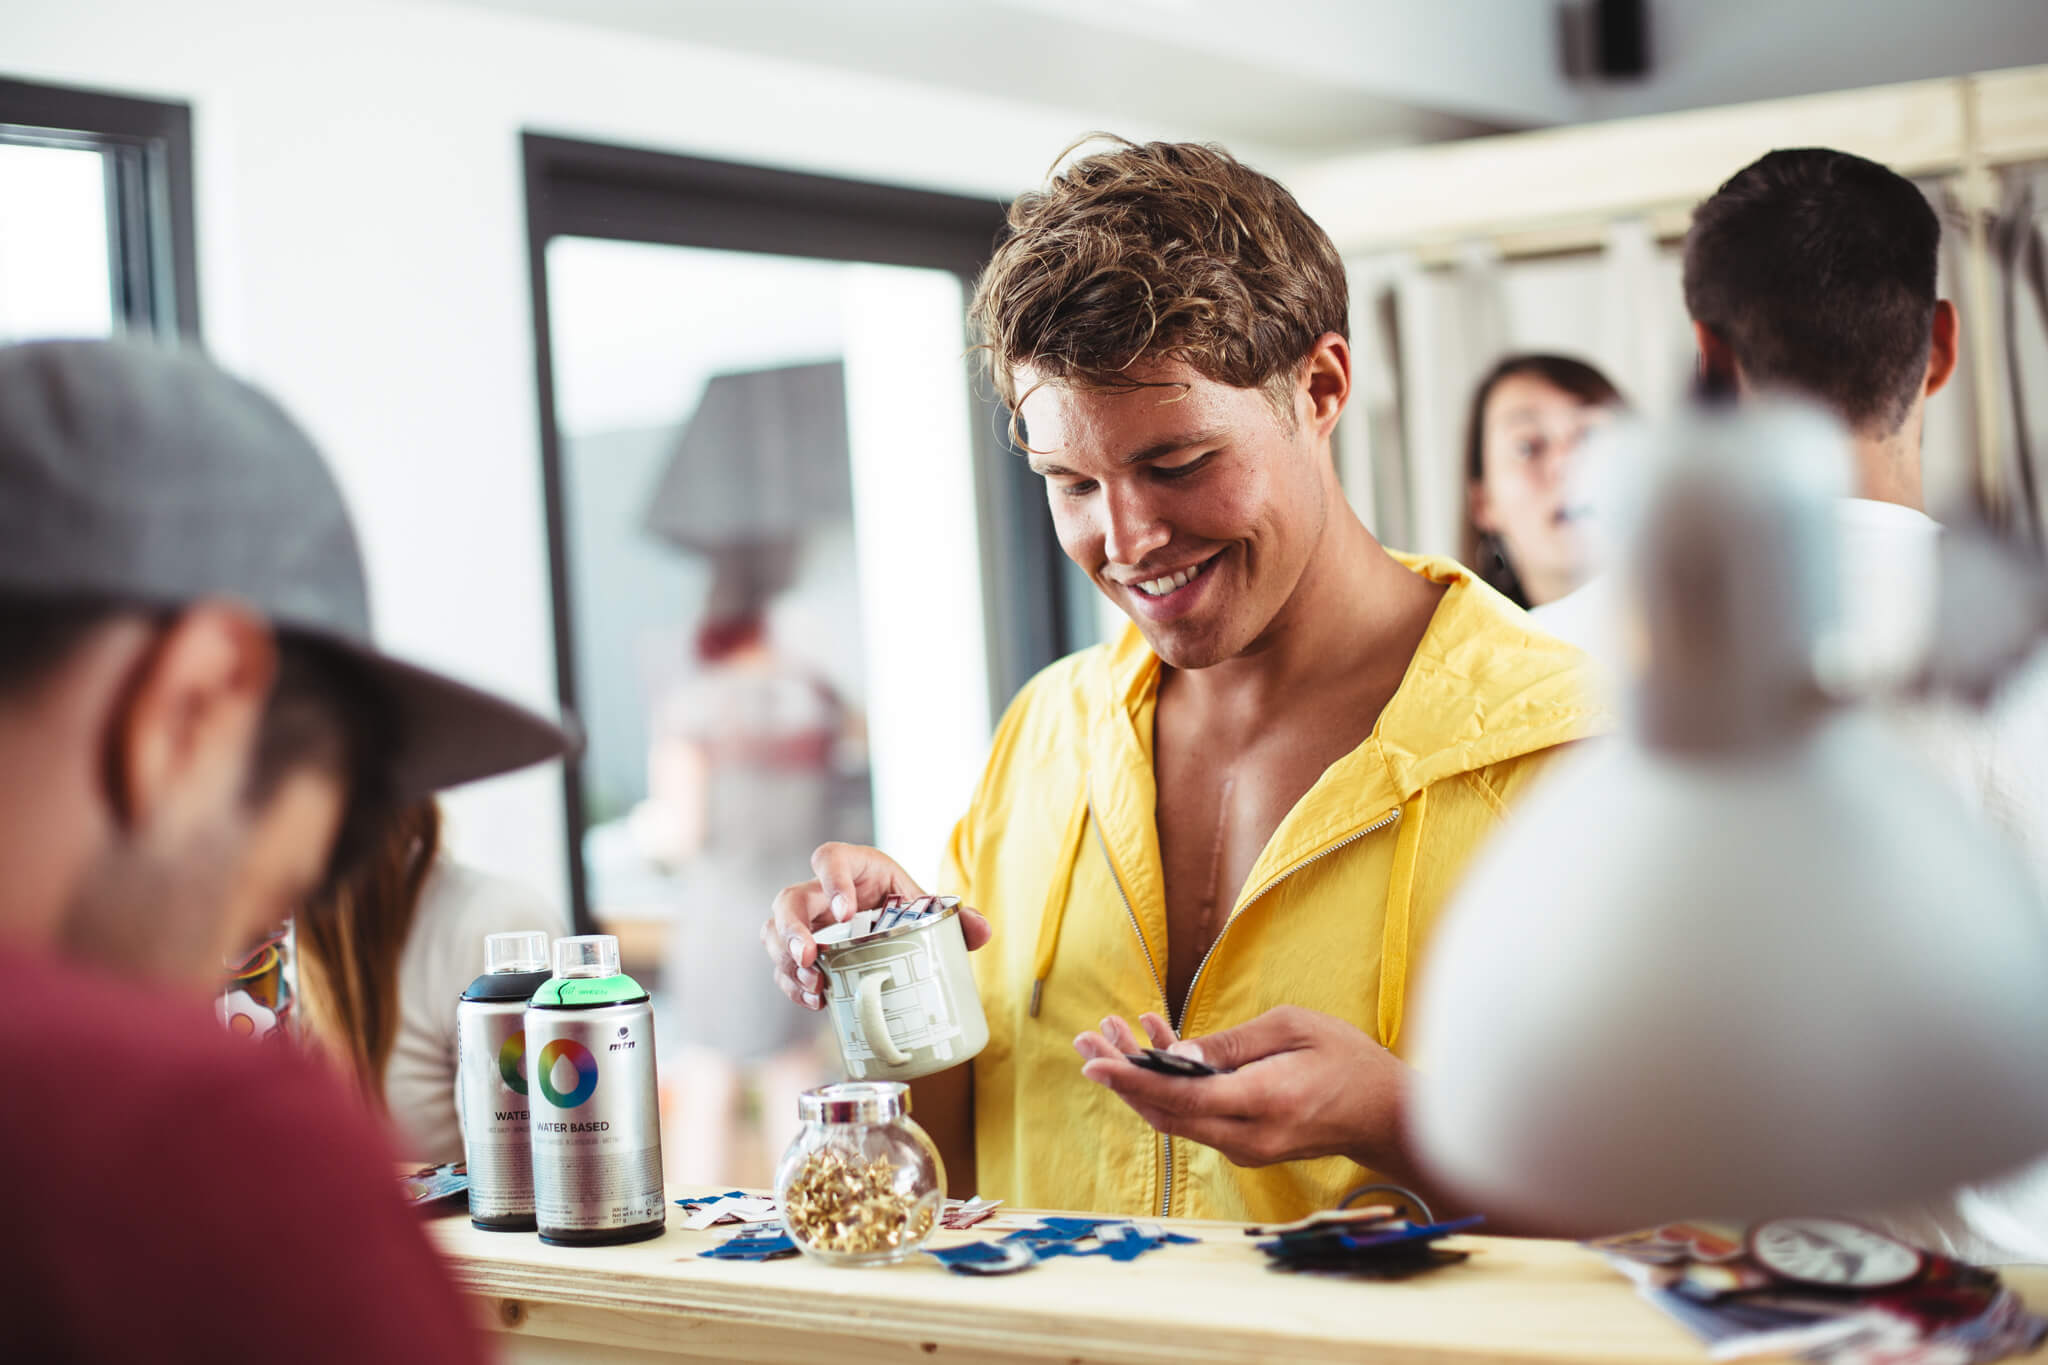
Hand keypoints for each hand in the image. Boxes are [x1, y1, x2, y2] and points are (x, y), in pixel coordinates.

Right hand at [761, 842, 991, 1010]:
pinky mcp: (802, 952)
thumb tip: (981, 930)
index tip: (846, 911)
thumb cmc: (906, 909)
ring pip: (775, 933)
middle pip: (788, 899)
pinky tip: (815, 1001)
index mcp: (855, 868)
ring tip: (814, 986)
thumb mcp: (928, 907)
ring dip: (786, 962)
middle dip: (792, 928)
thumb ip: (955, 917)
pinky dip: (792, 986)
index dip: (832, 880)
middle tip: (809, 956)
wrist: (894, 929)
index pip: (829, 858)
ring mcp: (807, 923)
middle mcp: (822, 893)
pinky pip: (782, 967)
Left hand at [1075, 1006, 1413, 1171]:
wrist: (1387, 1116)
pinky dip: (1168, 1087)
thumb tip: (1173, 1054)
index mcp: (1263, 1103)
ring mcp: (1246, 1148)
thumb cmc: (1347, 1060)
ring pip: (1176, 1117)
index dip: (1131, 1079)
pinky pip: (1196, 1118)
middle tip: (1086, 1039)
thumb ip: (1230, 1044)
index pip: (1182, 1098)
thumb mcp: (1292, 1029)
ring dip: (1140, 1079)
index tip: (1093, 1060)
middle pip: (1167, 1112)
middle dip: (1121, 1076)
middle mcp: (1248, 1137)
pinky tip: (1154, 1047)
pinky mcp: (1245, 1146)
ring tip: (1110, 1035)